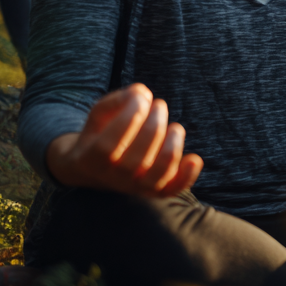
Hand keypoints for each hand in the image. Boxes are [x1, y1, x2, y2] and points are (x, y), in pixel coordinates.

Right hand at [45, 84, 202, 196]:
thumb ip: (117, 100)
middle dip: (155, 121)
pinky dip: (188, 175)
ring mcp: (137, 187)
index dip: (129, 118)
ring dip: (174, 142)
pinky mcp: (156, 191)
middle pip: (140, 154)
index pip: (109, 146)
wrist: (99, 168)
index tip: (141, 98)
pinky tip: (193, 158)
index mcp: (92, 161)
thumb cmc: (102, 133)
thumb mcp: (100, 114)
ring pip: (161, 169)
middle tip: (159, 106)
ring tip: (174, 127)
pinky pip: (174, 188)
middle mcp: (114, 179)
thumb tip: (142, 93)